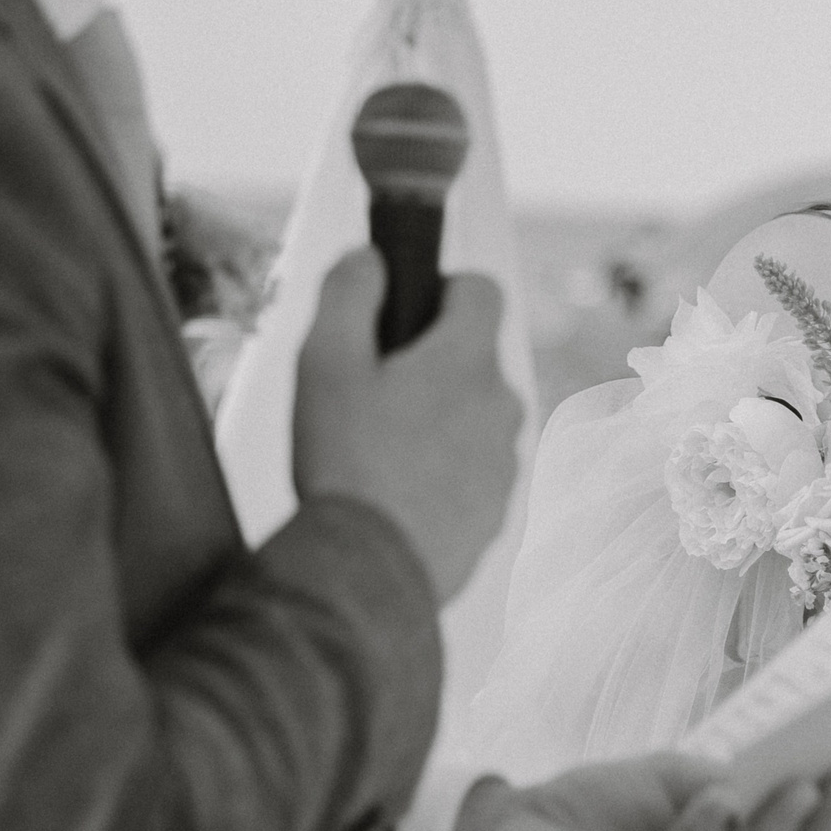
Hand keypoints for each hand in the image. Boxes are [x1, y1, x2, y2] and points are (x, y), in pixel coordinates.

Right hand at [292, 249, 522, 601]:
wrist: (369, 573)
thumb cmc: (345, 463)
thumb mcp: (324, 361)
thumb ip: (348, 291)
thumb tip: (370, 256)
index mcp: (469, 360)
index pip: (482, 289)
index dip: (443, 289)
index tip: (406, 313)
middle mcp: (503, 405)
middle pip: (474, 357)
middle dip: (431, 362)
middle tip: (372, 392)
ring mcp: (506, 461)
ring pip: (474, 415)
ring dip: (437, 418)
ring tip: (378, 451)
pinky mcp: (499, 509)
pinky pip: (474, 469)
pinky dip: (444, 470)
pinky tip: (396, 492)